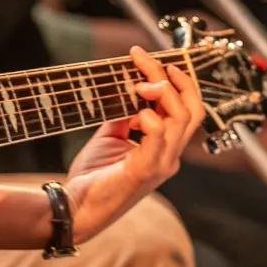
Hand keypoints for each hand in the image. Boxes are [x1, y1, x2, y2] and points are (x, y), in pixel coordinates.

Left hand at [63, 47, 205, 242]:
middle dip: (172, 78)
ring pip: (181, 119)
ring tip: (138, 81)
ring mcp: (160, 164)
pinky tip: (134, 113)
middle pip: (191, 109)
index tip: (150, 58)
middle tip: (144, 59)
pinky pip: (159, 137)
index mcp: (165, 148)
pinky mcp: (144, 171)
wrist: (76, 208)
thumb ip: (123, 114)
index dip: (176, 81)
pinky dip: (149, 118)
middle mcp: (169, 156)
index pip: (186, 109)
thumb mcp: (111, 136)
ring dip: (161, 92)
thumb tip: (127, 88)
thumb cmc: (94, 177)